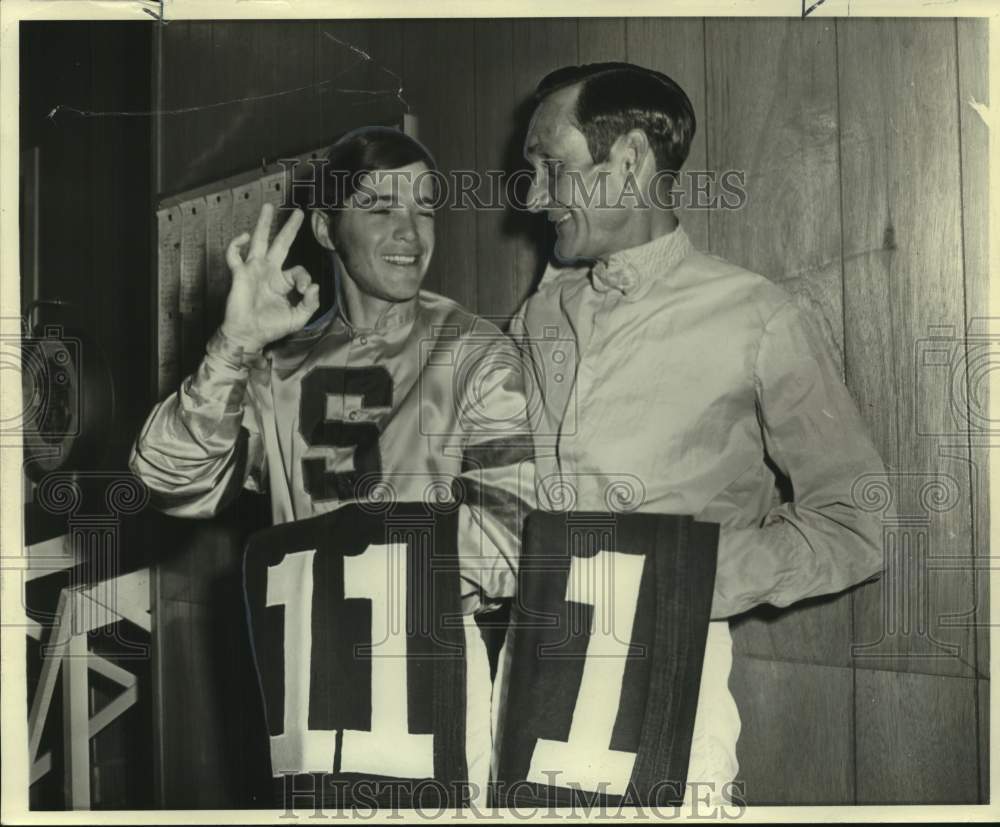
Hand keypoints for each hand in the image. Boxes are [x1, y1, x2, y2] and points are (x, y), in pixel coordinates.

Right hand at [220, 203, 320, 351]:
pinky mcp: (240, 274)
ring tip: (268, 207)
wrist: (249, 335)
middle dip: (289, 228)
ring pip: (259, 241)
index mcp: (283, 282)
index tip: (305, 292)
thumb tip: (315, 286)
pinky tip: (245, 237)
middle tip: (298, 213)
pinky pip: (234, 254)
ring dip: (263, 223)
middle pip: (281, 244)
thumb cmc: (272, 328)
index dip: (305, 278)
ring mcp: (254, 270)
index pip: (299, 270)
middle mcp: (269, 272)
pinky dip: (237, 244)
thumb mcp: (298, 318)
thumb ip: (310, 303)